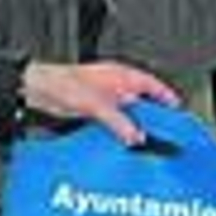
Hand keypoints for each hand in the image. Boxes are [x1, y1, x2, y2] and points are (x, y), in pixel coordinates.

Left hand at [21, 61, 177, 145]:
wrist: (39, 89)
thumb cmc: (63, 83)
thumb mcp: (97, 105)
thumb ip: (119, 122)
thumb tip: (136, 136)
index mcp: (120, 75)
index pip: (152, 85)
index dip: (166, 97)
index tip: (176, 109)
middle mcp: (115, 85)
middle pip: (141, 100)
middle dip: (152, 115)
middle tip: (163, 130)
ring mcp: (105, 97)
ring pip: (127, 113)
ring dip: (134, 125)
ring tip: (143, 139)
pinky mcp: (94, 109)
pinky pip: (114, 121)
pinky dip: (120, 130)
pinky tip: (121, 140)